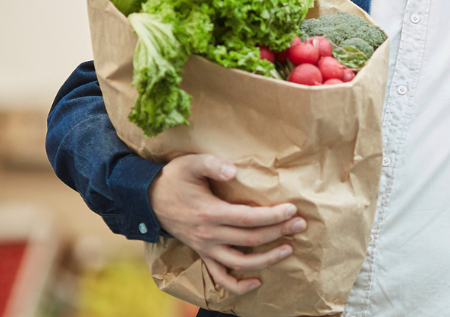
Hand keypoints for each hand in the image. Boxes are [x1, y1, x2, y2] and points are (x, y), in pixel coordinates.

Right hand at [148, 154, 305, 294]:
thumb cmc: (173, 178)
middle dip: (278, 232)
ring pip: (239, 262)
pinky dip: (238, 286)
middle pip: (250, 239)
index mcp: (209, 212)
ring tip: (288, 249)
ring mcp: (205, 247)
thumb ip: (212, 164)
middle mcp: (209, 234)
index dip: (272, 216)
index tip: (292, 210)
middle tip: (301, 224)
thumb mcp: (190, 163)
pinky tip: (257, 283)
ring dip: (266, 259)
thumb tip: (233, 171)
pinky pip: (220, 277)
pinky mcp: (202, 254)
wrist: (148, 199)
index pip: (248, 218)